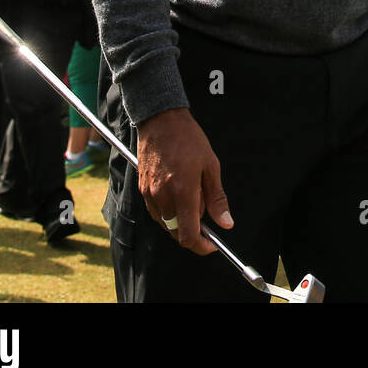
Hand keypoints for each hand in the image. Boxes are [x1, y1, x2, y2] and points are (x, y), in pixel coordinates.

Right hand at [135, 108, 231, 254]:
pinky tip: (179, 191)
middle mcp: (163, 197)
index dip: (202, 246)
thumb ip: (217, 198)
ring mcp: (150, 195)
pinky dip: (169, 211)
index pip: (189, 235)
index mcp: (183, 192)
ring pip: (166, 224)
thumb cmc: (189, 140)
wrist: (161, 121)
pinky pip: (157, 213)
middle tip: (206, 209)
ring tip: (192, 192)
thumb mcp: (211, 166)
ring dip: (181, 219)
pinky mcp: (142, 190)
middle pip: (177, 233)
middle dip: (193, 229)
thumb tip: (225, 223)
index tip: (212, 244)